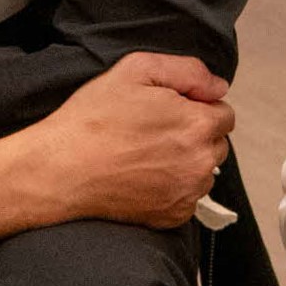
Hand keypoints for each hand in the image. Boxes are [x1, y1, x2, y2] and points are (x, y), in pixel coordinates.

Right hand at [0, 53, 233, 236]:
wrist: (61, 169)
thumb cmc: (94, 117)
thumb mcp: (137, 69)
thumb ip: (188, 71)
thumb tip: (219, 88)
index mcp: (198, 124)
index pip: (224, 114)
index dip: (197, 108)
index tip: (168, 111)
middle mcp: (201, 162)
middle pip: (217, 144)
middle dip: (196, 135)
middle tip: (155, 132)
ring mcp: (188, 192)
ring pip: (204, 172)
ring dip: (187, 162)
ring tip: (147, 155)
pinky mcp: (174, 216)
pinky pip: (188, 197)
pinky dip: (174, 187)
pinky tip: (144, 177)